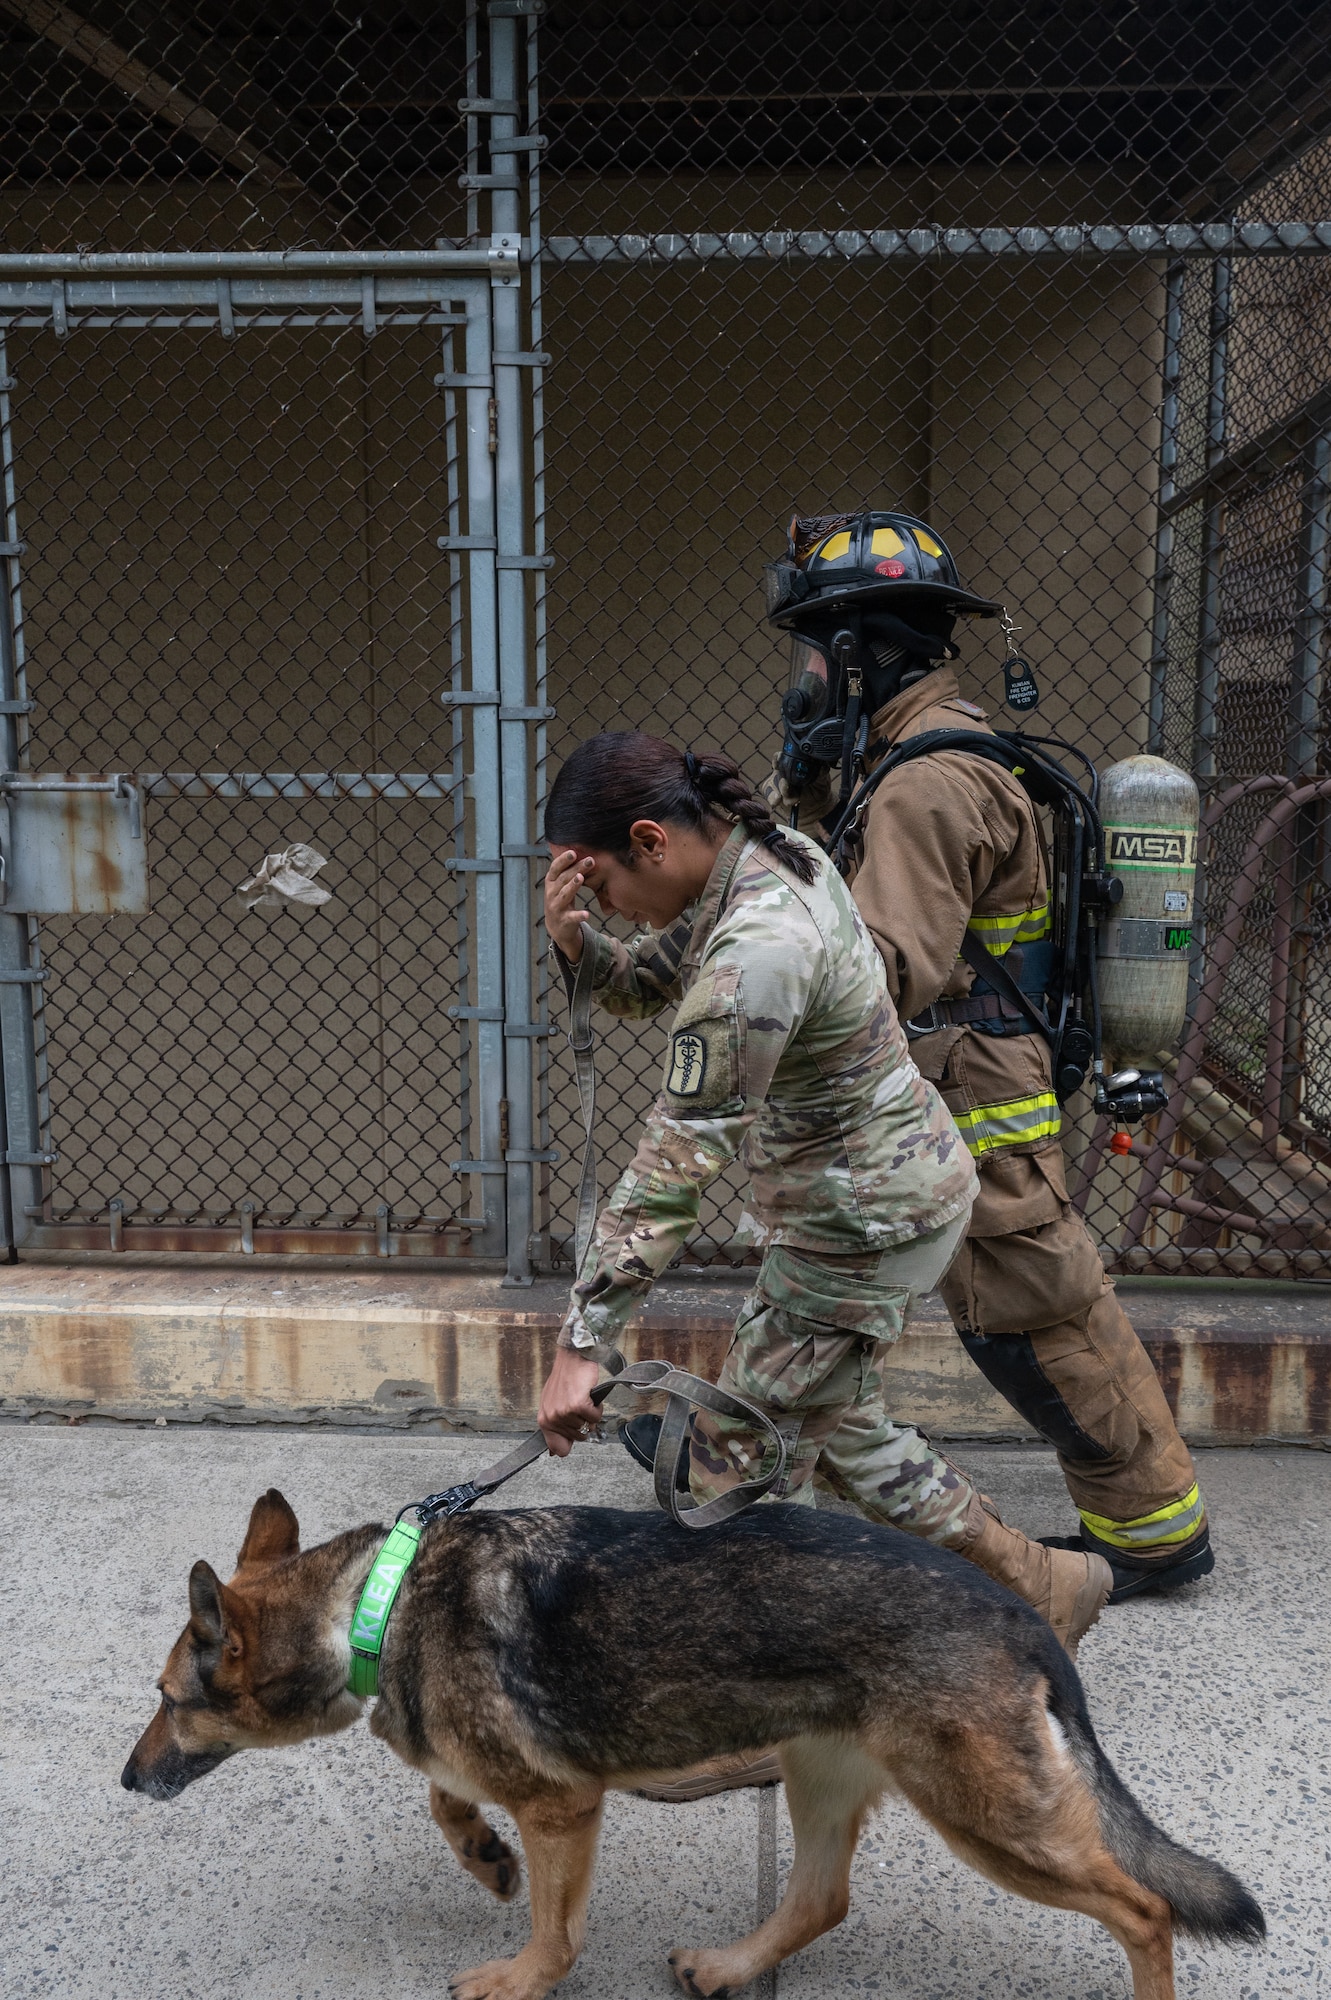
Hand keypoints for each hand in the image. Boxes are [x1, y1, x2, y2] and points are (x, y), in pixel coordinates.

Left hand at [538, 1347, 601, 1456]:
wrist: (573, 1358)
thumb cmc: (564, 1378)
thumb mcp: (552, 1404)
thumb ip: (554, 1426)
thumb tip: (554, 1452)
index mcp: (544, 1420)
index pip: (557, 1448)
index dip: (569, 1443)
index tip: (573, 1434)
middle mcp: (552, 1418)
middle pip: (579, 1437)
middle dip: (583, 1423)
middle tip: (578, 1406)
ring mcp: (564, 1412)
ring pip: (588, 1427)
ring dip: (590, 1413)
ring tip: (582, 1398)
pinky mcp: (578, 1405)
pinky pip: (595, 1417)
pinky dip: (597, 1407)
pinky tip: (589, 1396)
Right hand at [544, 848, 595, 963]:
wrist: (556, 927)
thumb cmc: (561, 900)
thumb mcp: (561, 886)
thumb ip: (568, 872)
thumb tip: (582, 853)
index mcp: (551, 883)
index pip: (555, 869)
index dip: (563, 860)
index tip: (573, 852)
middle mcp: (551, 894)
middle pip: (563, 879)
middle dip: (576, 868)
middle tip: (590, 860)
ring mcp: (556, 907)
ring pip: (564, 895)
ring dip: (572, 886)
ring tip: (581, 877)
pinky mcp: (564, 920)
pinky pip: (571, 917)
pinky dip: (578, 915)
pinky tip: (586, 914)